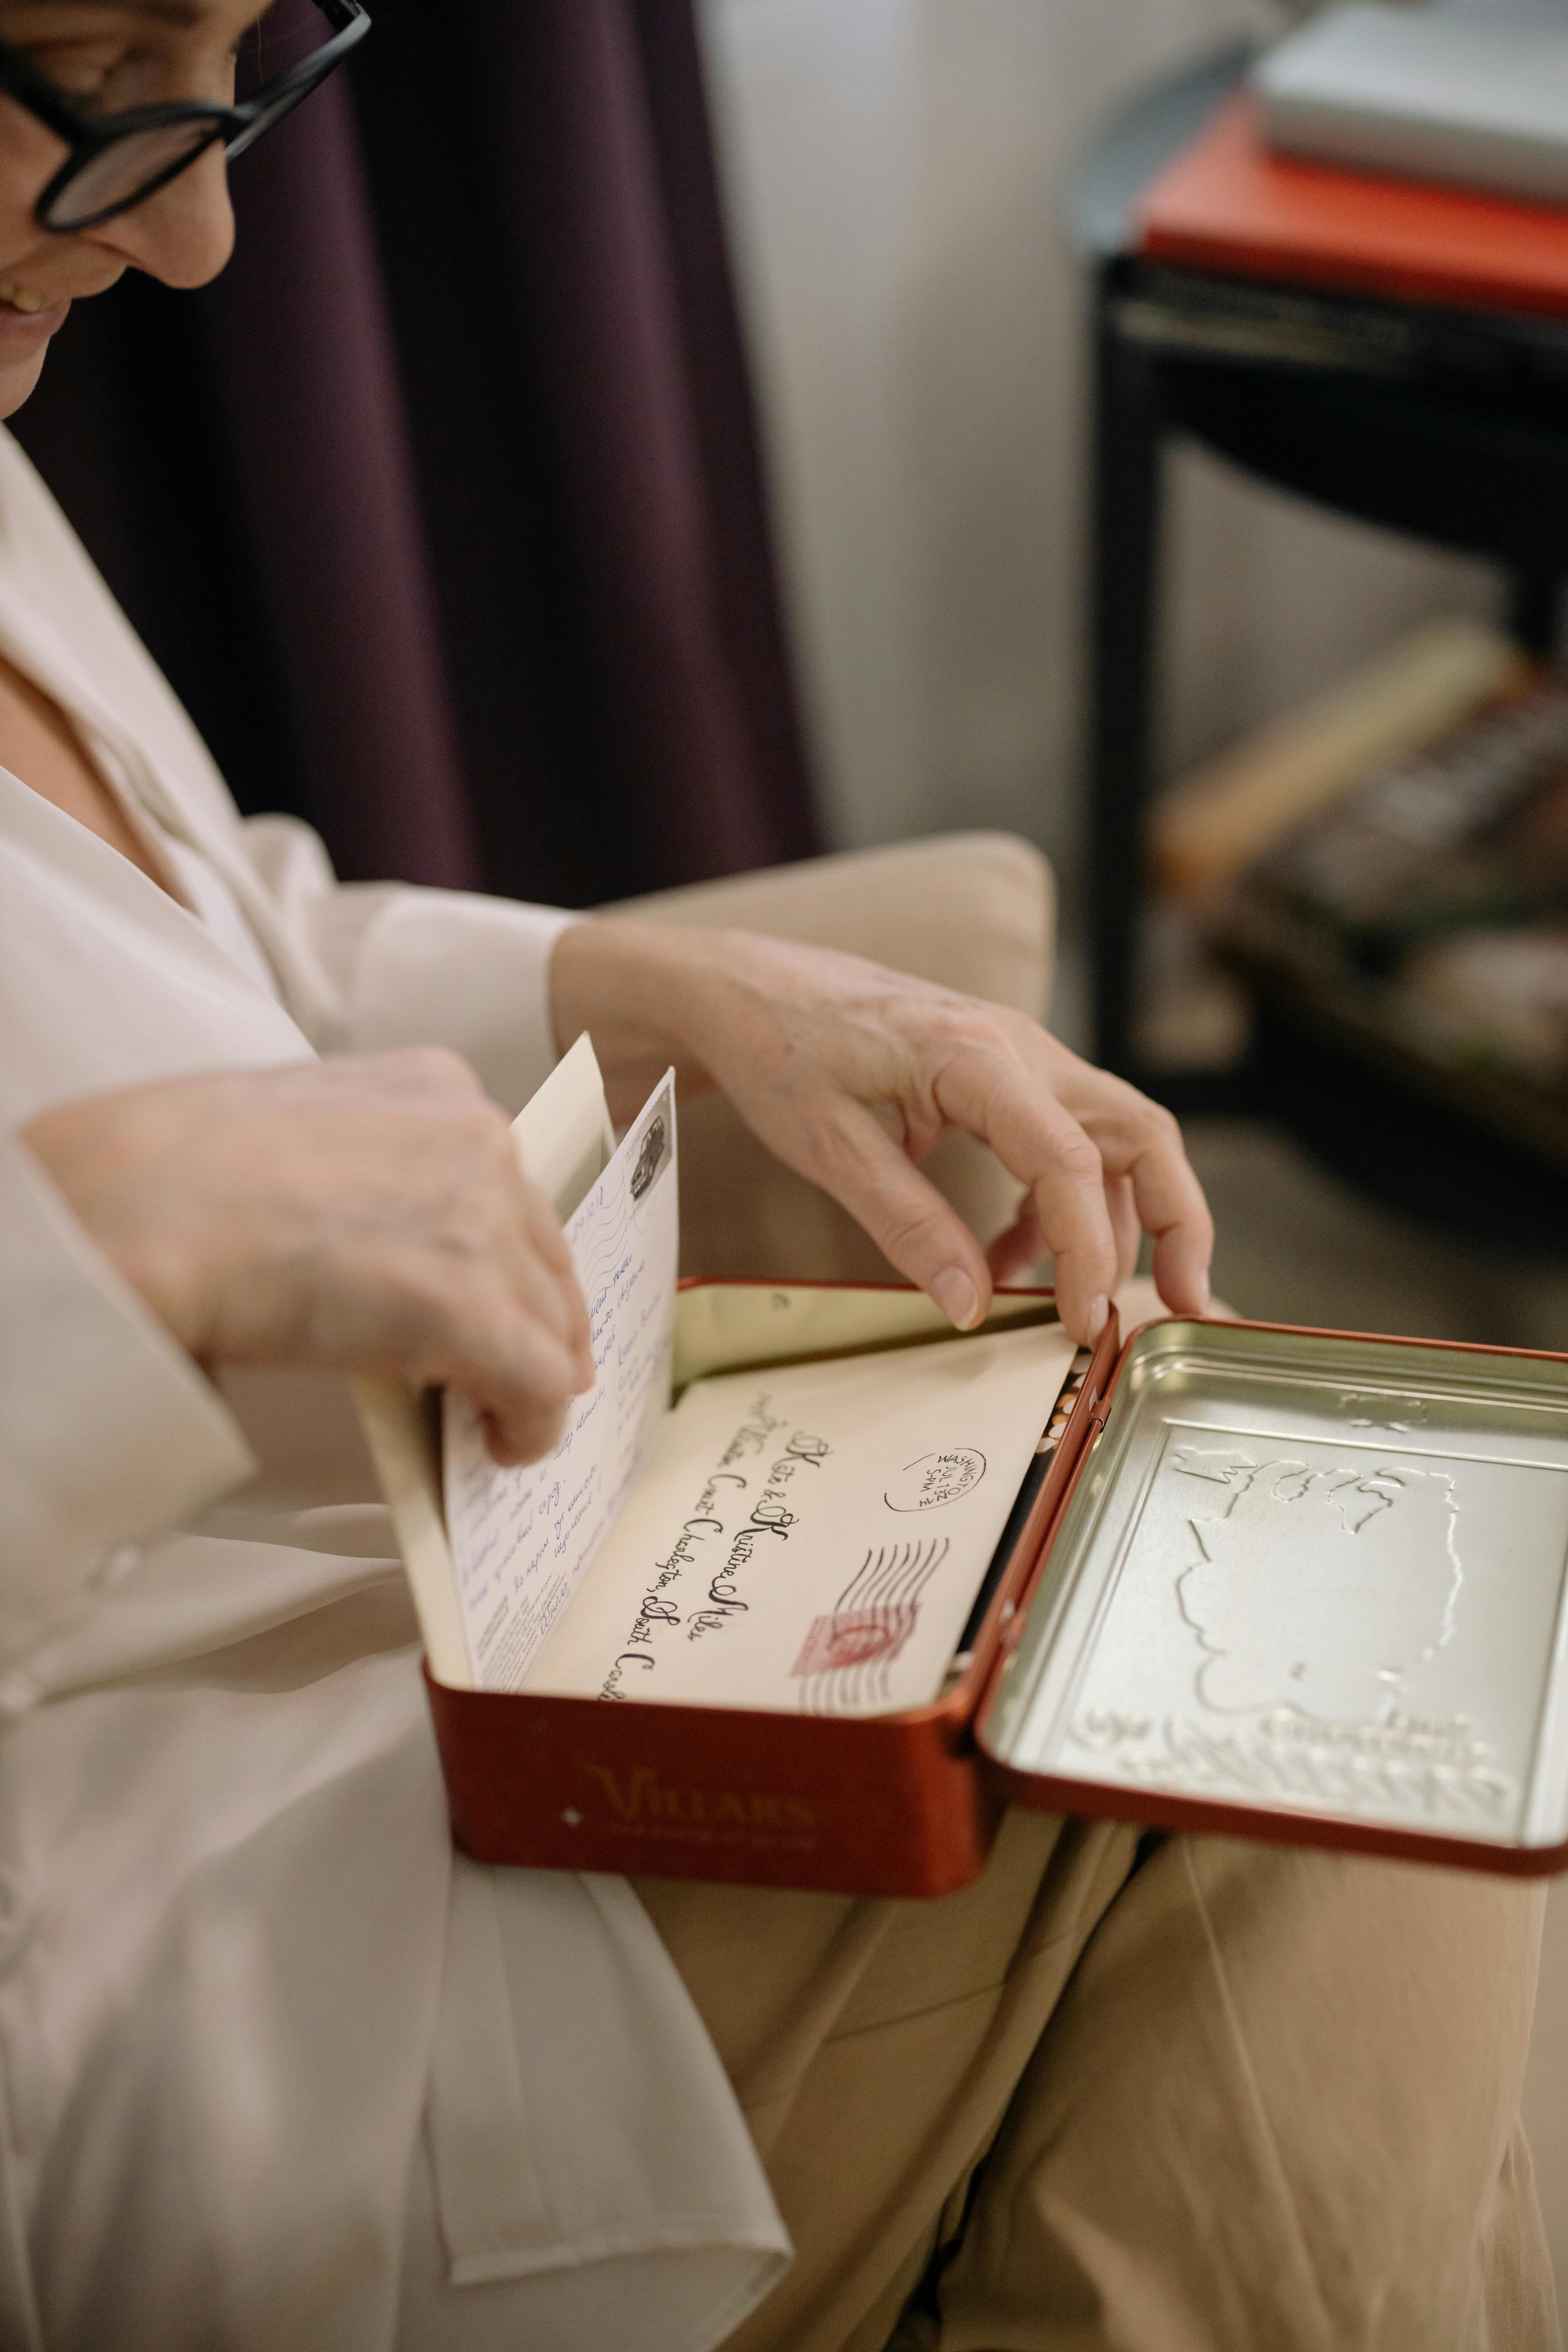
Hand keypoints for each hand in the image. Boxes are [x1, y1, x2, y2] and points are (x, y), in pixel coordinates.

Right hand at [22, 1050, 593, 1466]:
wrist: (137, 1210)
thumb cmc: (172, 1169)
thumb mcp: (299, 1127)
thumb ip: (364, 1168)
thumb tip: (381, 1238)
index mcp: (432, 1086)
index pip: (503, 1182)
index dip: (508, 1251)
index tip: (503, 1296)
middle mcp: (476, 1139)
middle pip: (541, 1249)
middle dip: (537, 1316)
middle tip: (523, 1373)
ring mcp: (481, 1221)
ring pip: (547, 1318)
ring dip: (528, 1374)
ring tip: (497, 1421)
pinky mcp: (471, 1307)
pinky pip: (540, 1380)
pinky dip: (532, 1422)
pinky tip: (501, 1446)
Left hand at [550, 924, 1211, 1346]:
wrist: (750, 988)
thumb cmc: (781, 1051)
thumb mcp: (830, 1148)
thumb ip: (906, 1225)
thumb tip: (969, 1308)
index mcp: (979, 1059)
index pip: (1070, 1164)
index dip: (1091, 1254)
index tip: (1086, 1325)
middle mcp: (1021, 1048)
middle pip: (1139, 1134)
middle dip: (1176, 1222)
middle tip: (1186, 1305)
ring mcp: (1019, 1057)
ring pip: (1112, 1139)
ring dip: (1108, 1223)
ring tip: (1066, 1303)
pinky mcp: (1002, 1075)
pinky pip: (1062, 1141)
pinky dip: (1051, 1208)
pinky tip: (1002, 1261)